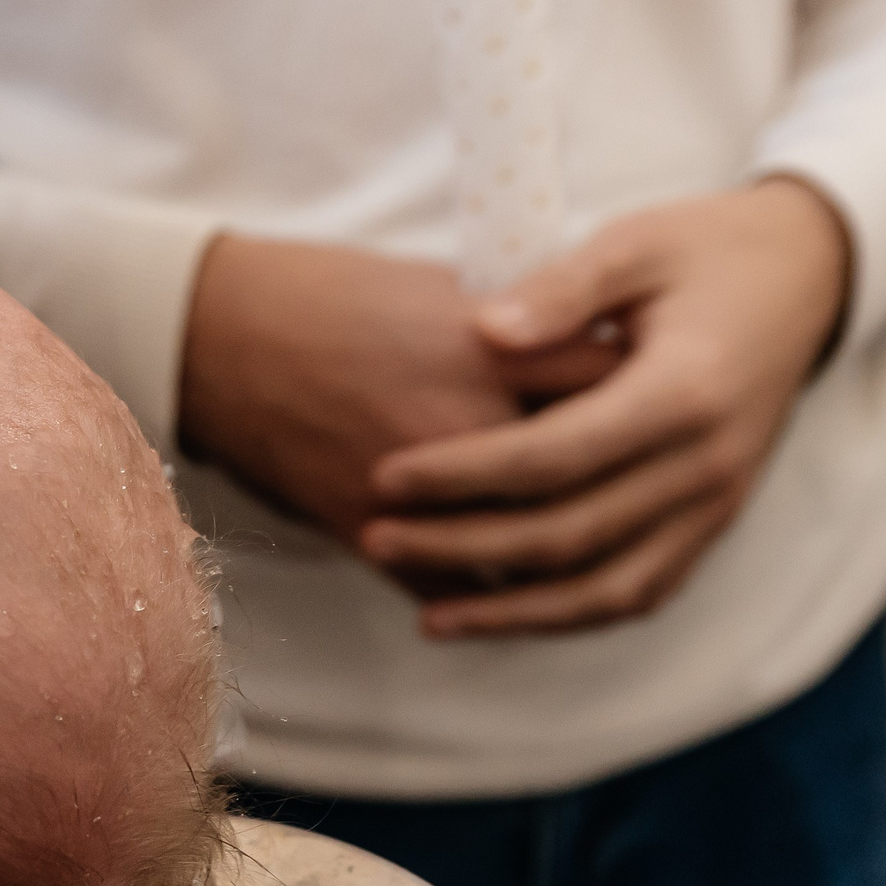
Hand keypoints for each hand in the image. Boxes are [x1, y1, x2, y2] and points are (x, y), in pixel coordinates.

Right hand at [177, 232, 619, 550]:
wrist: (225, 341)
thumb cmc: (329, 298)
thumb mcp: (441, 288)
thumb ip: (521, 329)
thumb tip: (582, 352)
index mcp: (496, 355)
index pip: (608, 387)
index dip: (643, 392)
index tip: (661, 397)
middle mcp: (472, 431)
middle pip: (583, 479)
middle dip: (616, 482)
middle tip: (639, 477)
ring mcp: (425, 497)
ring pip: (528, 552)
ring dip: (559, 554)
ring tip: (586, 541)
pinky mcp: (376, 538)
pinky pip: (452, 589)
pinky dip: (484, 597)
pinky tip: (507, 592)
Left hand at [363, 177, 849, 637]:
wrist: (809, 280)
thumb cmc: (705, 252)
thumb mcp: (637, 243)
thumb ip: (562, 289)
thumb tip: (484, 332)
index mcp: (683, 391)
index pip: (554, 455)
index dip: (464, 473)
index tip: (385, 476)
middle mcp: (707, 464)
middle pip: (569, 534)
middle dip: (464, 546)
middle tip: (374, 538)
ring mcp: (717, 504)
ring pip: (606, 590)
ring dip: (513, 613)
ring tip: (428, 617)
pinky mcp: (713, 525)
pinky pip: (638, 593)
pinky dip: (566, 616)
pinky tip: (498, 616)